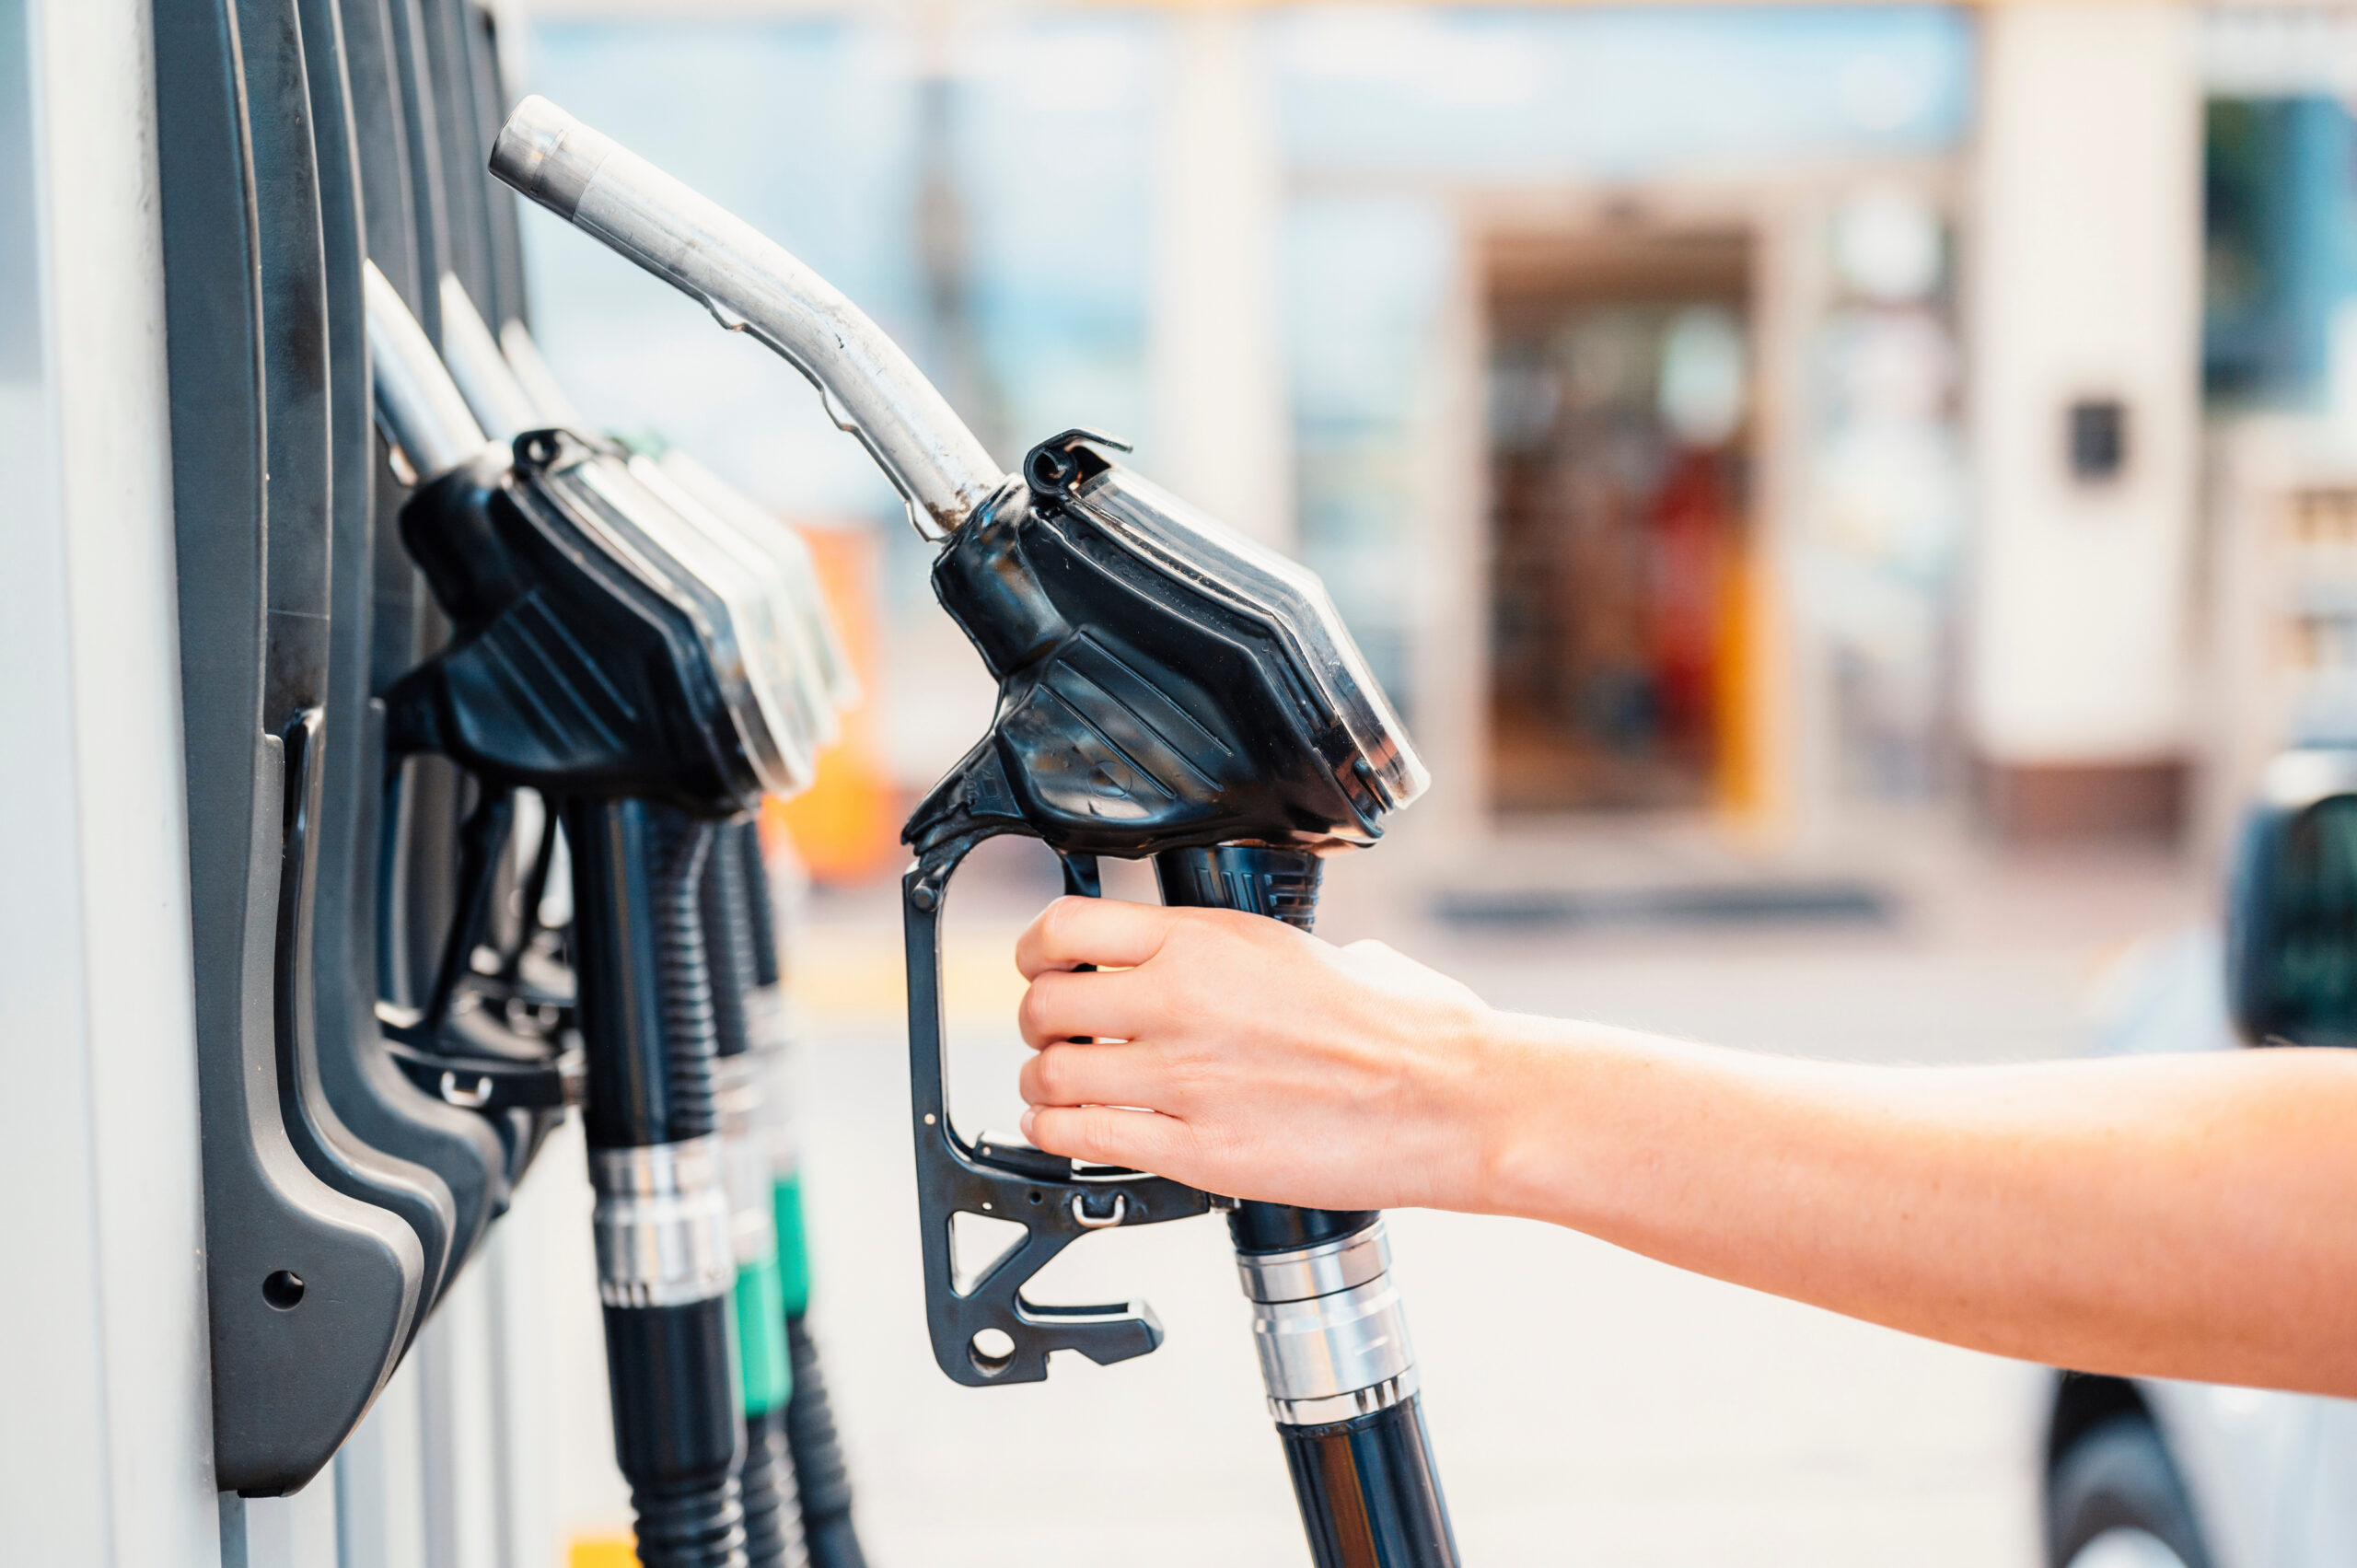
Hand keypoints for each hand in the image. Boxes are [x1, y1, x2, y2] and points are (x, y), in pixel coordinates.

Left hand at [1013, 896, 1501, 1211]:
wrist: (1454, 1099)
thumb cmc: (1408, 1026)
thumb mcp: (1313, 948)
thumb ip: (1242, 953)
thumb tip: (1220, 959)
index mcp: (1207, 941)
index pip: (1064, 928)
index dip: (1039, 951)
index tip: (1048, 965)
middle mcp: (1181, 1003)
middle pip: (1043, 1008)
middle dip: (1040, 1025)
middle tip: (1058, 1036)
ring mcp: (1184, 1081)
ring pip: (1051, 1079)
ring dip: (1046, 1087)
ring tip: (1065, 1091)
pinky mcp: (1198, 1152)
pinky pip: (1084, 1142)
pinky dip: (1060, 1138)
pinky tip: (1072, 1133)